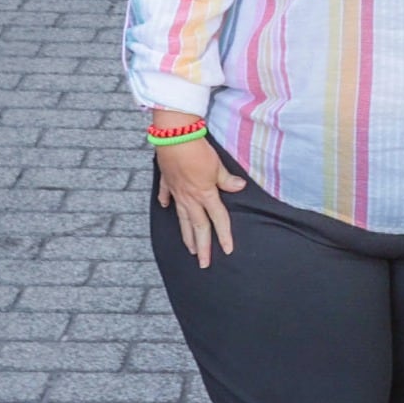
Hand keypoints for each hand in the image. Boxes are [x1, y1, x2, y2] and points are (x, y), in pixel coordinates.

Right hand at [153, 138, 245, 268]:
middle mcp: (190, 198)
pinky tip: (164, 207)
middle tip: (204, 264)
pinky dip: (166, 202)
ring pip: (182, 219)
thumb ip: (226, 180)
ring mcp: (176, 192)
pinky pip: (166, 195)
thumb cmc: (198, 151)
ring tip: (190, 249)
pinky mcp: (167, 182)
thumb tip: (238, 187)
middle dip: (202, 247)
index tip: (227, 250)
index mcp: (205, 195)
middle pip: (197, 227)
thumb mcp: (218, 165)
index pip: (218, 220)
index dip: (224, 236)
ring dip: (186, 235)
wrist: (174, 138)